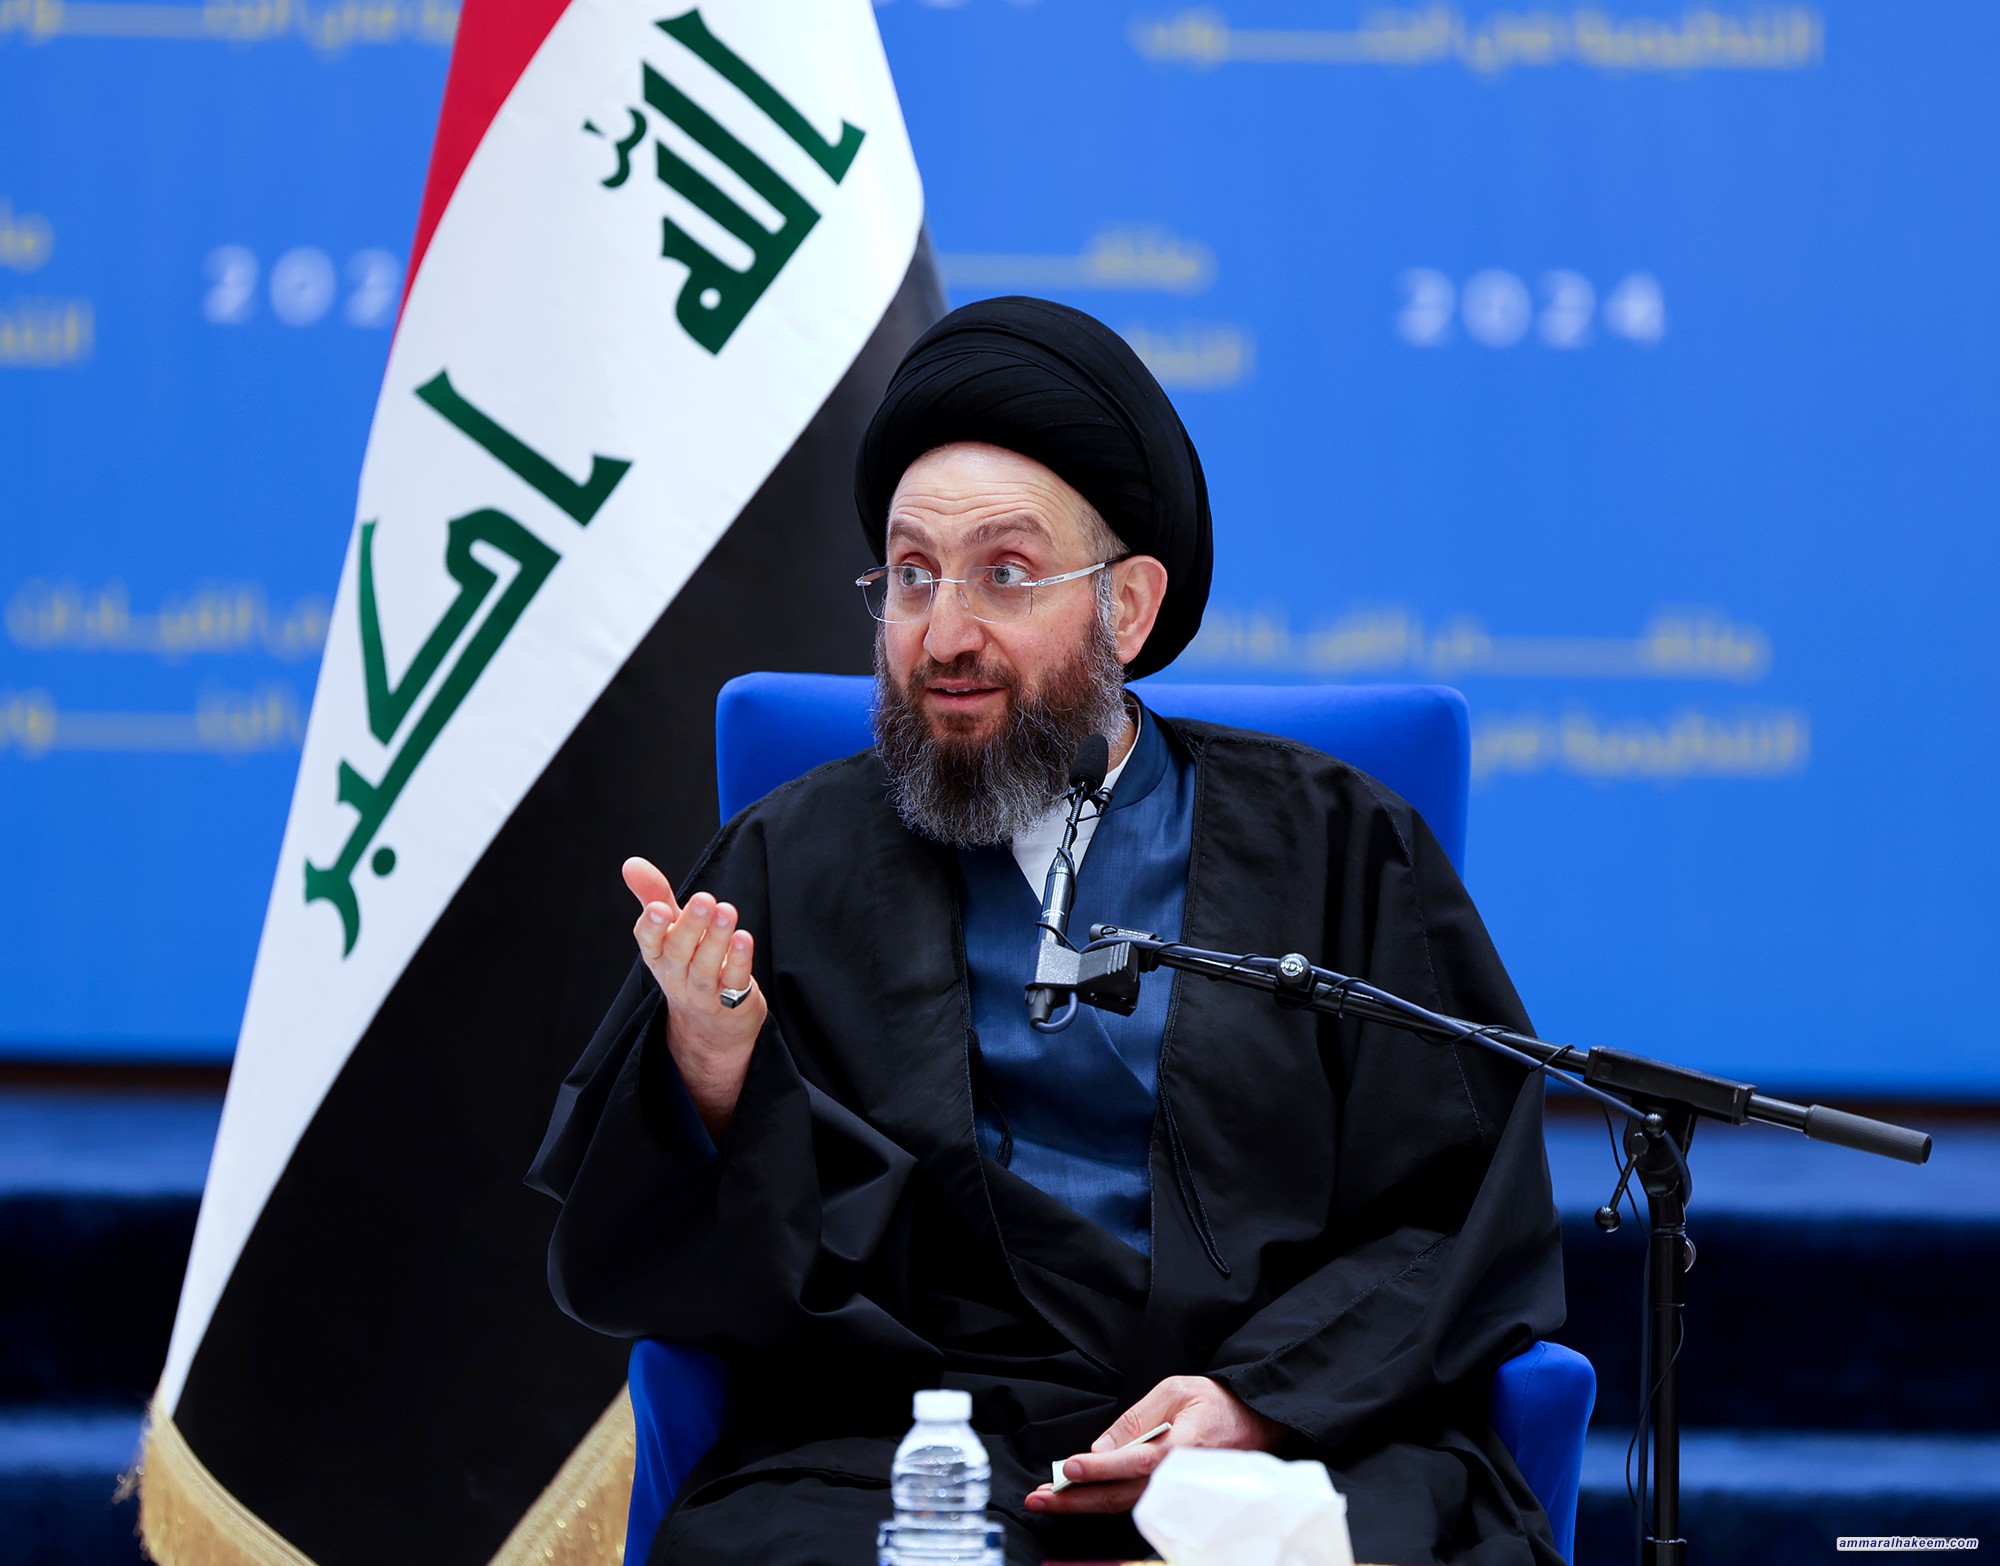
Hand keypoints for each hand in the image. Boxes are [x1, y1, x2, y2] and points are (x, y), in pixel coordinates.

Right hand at [624, 856, 764, 1139]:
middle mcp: (676, 975)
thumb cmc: (687, 965)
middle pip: (679, 952)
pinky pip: (734, 982)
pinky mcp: (732, 1002)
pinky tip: (745, 938)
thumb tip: (631, 863)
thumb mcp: (670, 931)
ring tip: (727, 911)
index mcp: (658, 956)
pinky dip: (739, 961)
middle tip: (703, 899)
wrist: (709, 1028)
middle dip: (690, 926)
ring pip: (706, 967)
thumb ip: (654, 895)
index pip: (648, 942)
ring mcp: (704, 992)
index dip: (653, 927)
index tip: (660, 908)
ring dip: (716, 939)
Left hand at [1024, 1375, 1287, 1515]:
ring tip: (1048, 1499)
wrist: (1257, 1423)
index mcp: (1182, 1446)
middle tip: (1037, 1497)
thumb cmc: (1217, 1403)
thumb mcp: (1176, 1390)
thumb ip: (1137, 1418)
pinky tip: (1079, 1497)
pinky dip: (1102, 1501)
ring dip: (1083, 1504)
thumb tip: (1101, 1446)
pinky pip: (1133, 1502)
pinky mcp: (1172, 1495)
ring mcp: (1175, 1491)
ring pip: (1122, 1505)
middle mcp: (1177, 1477)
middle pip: (1120, 1495)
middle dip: (1075, 1499)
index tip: (1069, 1466)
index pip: (1134, 1462)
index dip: (1100, 1467)